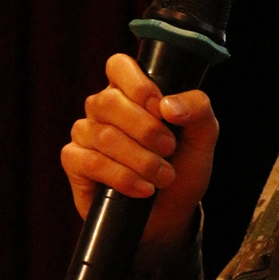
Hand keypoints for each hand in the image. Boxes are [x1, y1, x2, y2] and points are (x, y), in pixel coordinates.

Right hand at [61, 53, 218, 254]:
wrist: (170, 214)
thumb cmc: (183, 168)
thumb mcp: (203, 137)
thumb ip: (198, 110)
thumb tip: (169, 105)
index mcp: (132, 92)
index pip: (118, 65)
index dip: (137, 84)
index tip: (160, 108)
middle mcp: (104, 108)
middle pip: (108, 101)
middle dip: (145, 129)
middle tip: (170, 150)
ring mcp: (86, 133)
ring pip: (103, 135)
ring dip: (140, 159)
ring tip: (164, 177)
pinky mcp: (75, 162)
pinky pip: (89, 161)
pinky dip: (121, 177)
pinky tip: (143, 189)